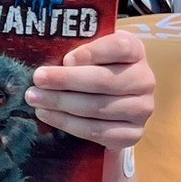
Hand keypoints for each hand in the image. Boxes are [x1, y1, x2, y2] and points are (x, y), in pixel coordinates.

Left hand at [23, 31, 153, 149]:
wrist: (116, 101)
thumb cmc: (97, 67)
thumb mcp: (93, 50)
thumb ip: (78, 49)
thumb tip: (50, 56)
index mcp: (135, 50)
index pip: (119, 47)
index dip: (92, 53)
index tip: (66, 59)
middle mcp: (144, 79)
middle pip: (103, 80)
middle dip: (65, 80)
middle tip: (37, 79)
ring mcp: (142, 109)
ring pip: (97, 108)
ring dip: (61, 104)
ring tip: (35, 99)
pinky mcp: (133, 134)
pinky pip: (97, 132)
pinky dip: (69, 124)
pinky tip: (49, 115)